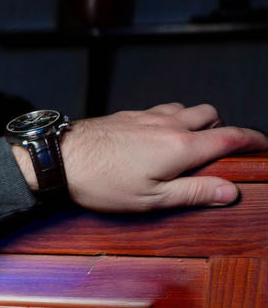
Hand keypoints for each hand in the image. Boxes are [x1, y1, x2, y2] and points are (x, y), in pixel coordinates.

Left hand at [37, 103, 265, 211]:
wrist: (59, 159)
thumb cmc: (101, 183)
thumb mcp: (152, 199)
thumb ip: (194, 193)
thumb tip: (232, 192)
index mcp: (182, 147)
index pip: (232, 137)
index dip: (254, 140)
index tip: (265, 146)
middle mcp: (169, 125)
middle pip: (211, 115)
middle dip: (220, 130)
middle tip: (216, 153)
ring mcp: (146, 117)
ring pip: (185, 108)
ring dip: (193, 122)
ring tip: (185, 146)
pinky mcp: (127, 115)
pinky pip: (158, 111)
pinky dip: (168, 120)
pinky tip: (153, 138)